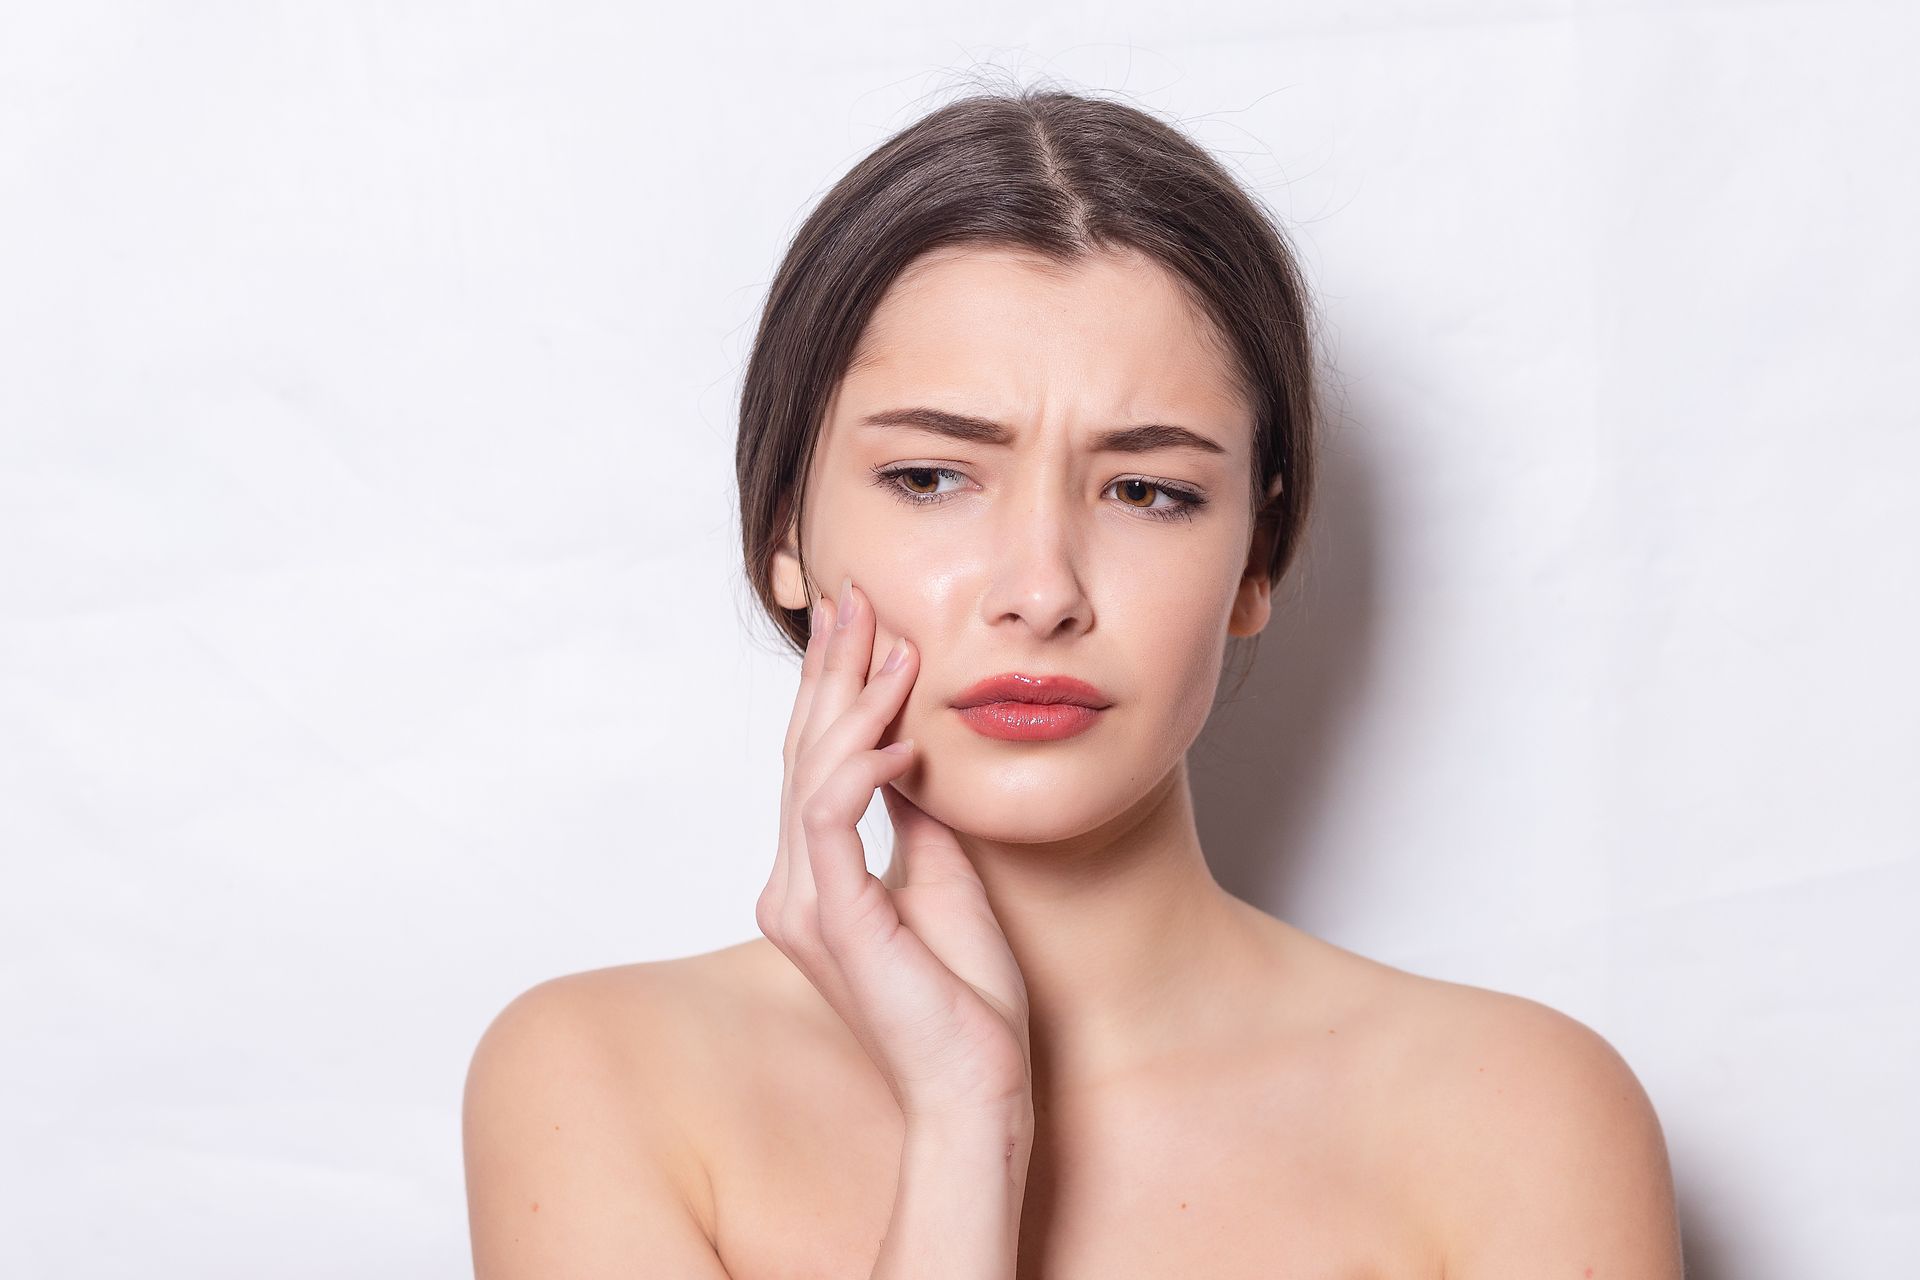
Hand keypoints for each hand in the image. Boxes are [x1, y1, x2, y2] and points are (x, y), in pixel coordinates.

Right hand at [756, 577, 1032, 1123]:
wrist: (976, 1085)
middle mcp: (793, 886)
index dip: (834, 690)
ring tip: (892, 645)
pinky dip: (863, 767)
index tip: (861, 625)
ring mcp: (805, 903)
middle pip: (804, 753)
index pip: (815, 763)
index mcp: (813, 879)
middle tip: (856, 598)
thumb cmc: (965, 997)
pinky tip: (900, 736)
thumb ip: (914, 814)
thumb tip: (912, 749)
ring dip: (854, 701)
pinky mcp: (835, 918)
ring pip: (812, 773)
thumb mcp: (943, 875)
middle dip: (832, 671)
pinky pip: (831, 819)